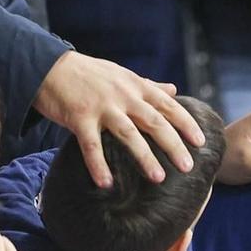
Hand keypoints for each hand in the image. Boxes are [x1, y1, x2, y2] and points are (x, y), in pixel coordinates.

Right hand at [34, 52, 202, 186]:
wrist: (49, 66)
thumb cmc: (88, 73)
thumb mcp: (121, 74)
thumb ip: (148, 85)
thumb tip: (173, 89)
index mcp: (135, 86)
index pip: (167, 105)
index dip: (185, 123)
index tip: (201, 142)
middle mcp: (122, 95)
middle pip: (154, 121)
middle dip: (173, 144)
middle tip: (188, 167)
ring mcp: (101, 106)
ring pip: (128, 134)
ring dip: (144, 157)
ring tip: (158, 178)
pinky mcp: (79, 117)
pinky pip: (91, 145)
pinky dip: (99, 165)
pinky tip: (106, 184)